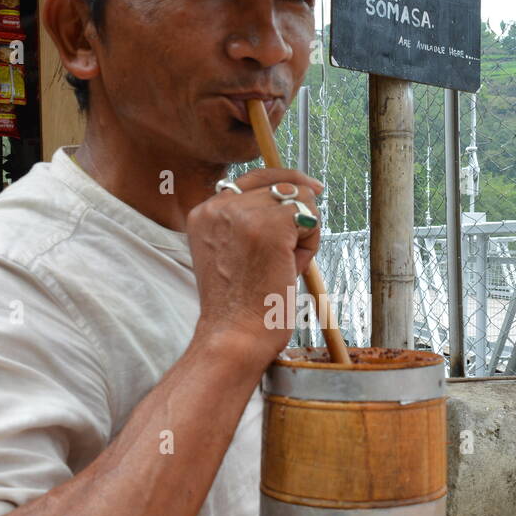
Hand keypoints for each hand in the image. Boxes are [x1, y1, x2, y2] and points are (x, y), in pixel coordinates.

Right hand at [186, 167, 322, 365]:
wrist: (234, 336)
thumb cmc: (239, 307)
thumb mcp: (232, 254)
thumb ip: (249, 224)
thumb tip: (294, 198)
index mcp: (204, 213)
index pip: (254, 179)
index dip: (286, 183)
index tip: (311, 190)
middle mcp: (218, 206)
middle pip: (282, 184)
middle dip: (295, 219)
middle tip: (287, 256)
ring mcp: (242, 213)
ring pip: (300, 199)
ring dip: (303, 233)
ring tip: (284, 266)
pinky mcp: (268, 226)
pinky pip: (310, 217)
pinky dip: (310, 244)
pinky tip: (291, 267)